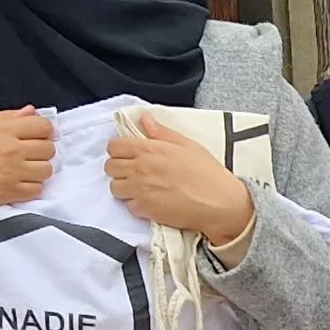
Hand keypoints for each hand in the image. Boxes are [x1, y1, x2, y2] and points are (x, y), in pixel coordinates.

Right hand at [0, 108, 54, 210]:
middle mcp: (12, 150)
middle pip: (49, 149)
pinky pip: (37, 189)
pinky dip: (32, 187)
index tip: (36, 137)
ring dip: (39, 170)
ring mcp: (13, 172)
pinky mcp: (10, 192)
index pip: (44, 127)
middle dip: (42, 151)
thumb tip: (32, 112)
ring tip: (25, 170)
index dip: (44, 132)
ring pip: (47, 170)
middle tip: (29, 155)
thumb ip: (7, 117)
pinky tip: (20, 183)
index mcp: (5, 130)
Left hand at [107, 122, 255, 245]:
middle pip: (110, 167)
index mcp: (150, 149)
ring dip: (124, 187)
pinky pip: (128, 206)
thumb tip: (145, 120)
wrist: (219, 203)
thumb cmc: (207, 173)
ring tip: (140, 187)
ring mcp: (140, 190)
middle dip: (118, 168)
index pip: (114, 146)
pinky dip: (136, 204)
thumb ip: (162, 133)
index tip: (128, 154)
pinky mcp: (145, 210)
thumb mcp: (188, 145)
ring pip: (114, 187)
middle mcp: (140, 169)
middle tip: (134, 171)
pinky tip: (151, 201)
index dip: (119, 149)